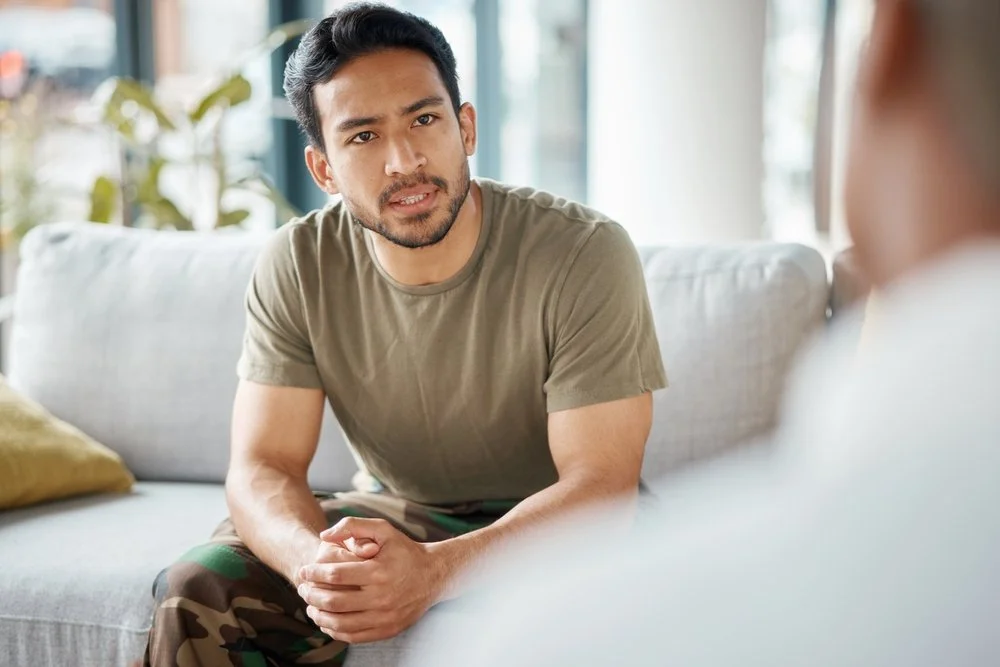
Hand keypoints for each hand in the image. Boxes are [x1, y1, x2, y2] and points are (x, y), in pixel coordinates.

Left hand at [296, 517, 443, 643]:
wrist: (433, 575)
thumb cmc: (404, 550)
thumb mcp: (383, 530)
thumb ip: (353, 525)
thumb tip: (325, 535)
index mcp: (379, 571)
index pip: (336, 575)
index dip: (314, 574)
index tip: (304, 571)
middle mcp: (382, 596)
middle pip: (334, 601)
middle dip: (311, 595)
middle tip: (302, 589)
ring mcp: (385, 616)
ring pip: (340, 623)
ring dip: (318, 615)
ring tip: (310, 606)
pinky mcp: (387, 630)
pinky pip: (353, 636)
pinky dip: (334, 630)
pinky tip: (326, 620)